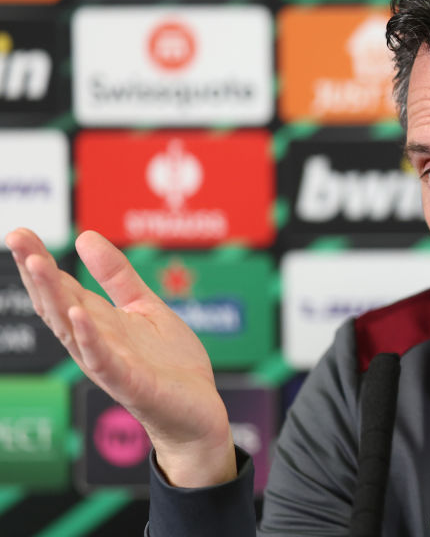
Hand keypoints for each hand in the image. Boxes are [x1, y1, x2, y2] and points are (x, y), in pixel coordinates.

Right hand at [4, 228, 235, 487]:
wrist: (198, 412)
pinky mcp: (130, 384)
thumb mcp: (145, 307)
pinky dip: (90, 339)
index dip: (41, 260)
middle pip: (59, 304)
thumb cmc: (170, 365)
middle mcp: (96, 342)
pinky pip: (104, 361)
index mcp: (99, 323)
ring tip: (36, 264)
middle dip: (37, 272)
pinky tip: (78, 315)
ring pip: (73, 329)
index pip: (63, 288)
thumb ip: (117, 277)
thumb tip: (84, 237)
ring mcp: (110, 363)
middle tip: (16, 237)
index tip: (20, 231)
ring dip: (54, 297)